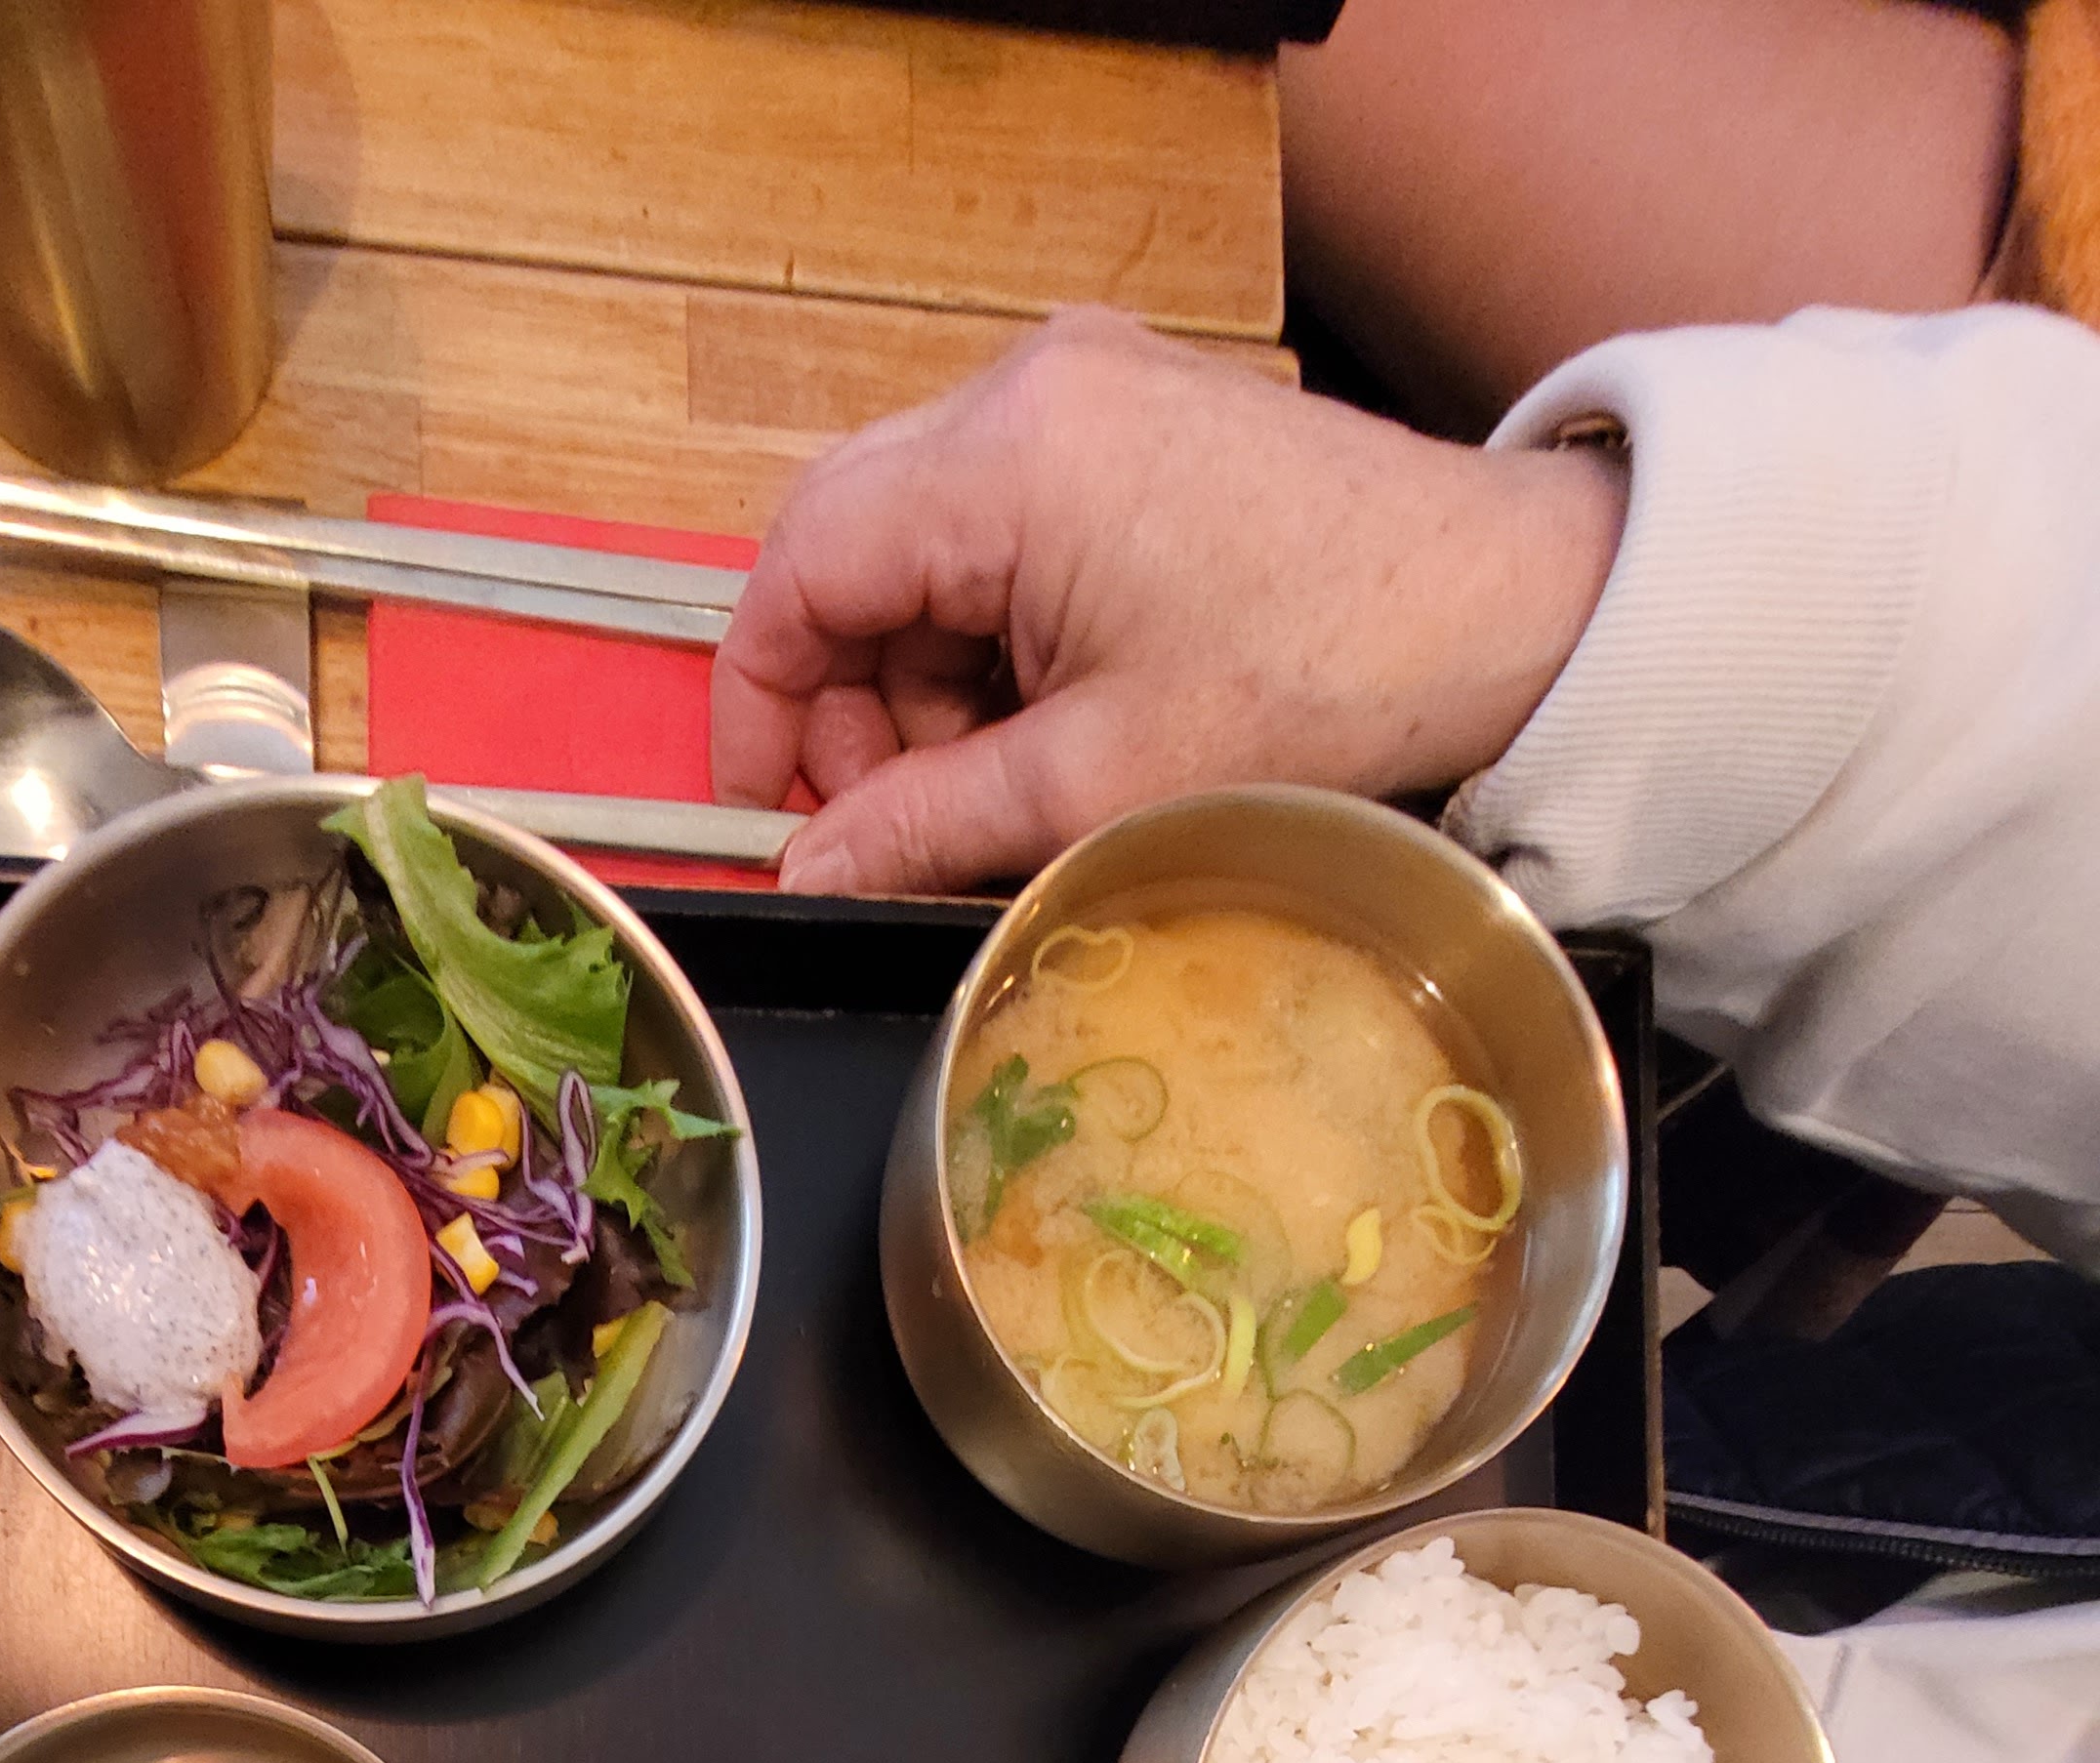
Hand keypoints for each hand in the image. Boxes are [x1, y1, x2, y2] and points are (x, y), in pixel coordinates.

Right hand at [712, 309, 1625, 894]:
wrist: (1508, 612)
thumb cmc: (1336, 674)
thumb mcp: (1100, 781)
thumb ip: (927, 823)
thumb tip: (812, 865)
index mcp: (1009, 457)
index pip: (798, 565)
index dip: (761, 700)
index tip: (770, 806)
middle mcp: (1031, 390)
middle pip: (850, 548)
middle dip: (849, 701)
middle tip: (891, 820)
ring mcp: (1084, 395)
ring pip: (919, 549)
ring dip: (925, 683)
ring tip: (996, 787)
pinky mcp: (1129, 425)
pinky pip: (998, 532)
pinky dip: (992, 641)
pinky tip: (1046, 725)